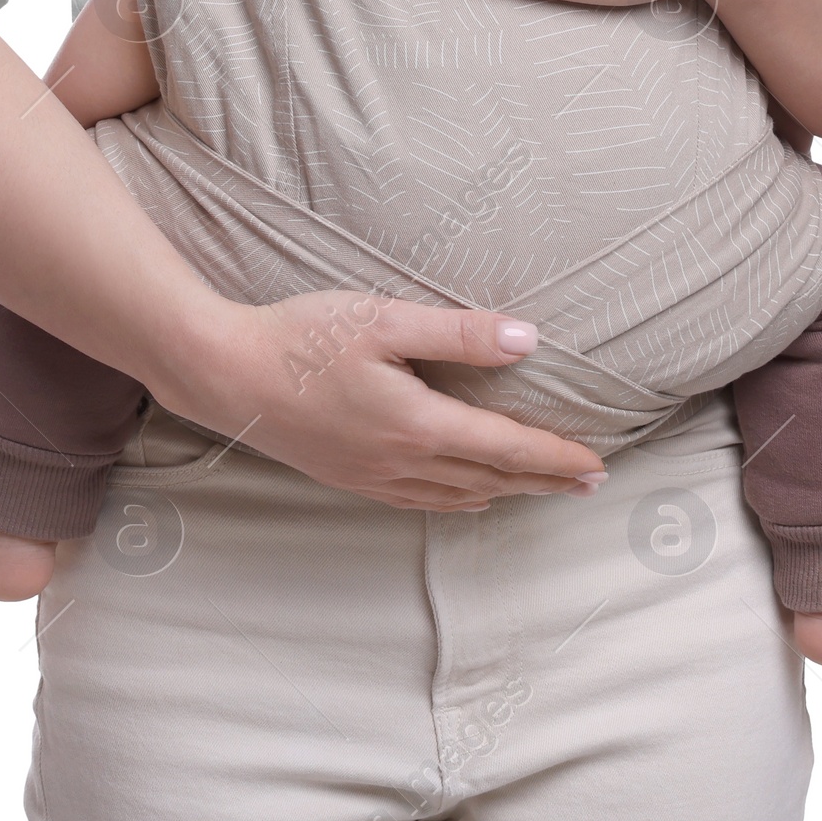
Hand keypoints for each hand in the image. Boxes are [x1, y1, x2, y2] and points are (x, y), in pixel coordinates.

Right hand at [149, 290, 607, 511]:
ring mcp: (371, 475)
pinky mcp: (347, 475)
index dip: (556, 458)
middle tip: (588, 485)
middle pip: (491, 478)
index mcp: (418, 425)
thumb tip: (528, 340)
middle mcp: (401, 461)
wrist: (224, 374)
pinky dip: (457, 500)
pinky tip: (463, 494)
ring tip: (538, 489)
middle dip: (543, 481)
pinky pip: (420, 501)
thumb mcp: (385, 320)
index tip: (596, 465)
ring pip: (457, 494)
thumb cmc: (302, 337)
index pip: (507, 447)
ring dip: (505, 491)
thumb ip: (458, 333)